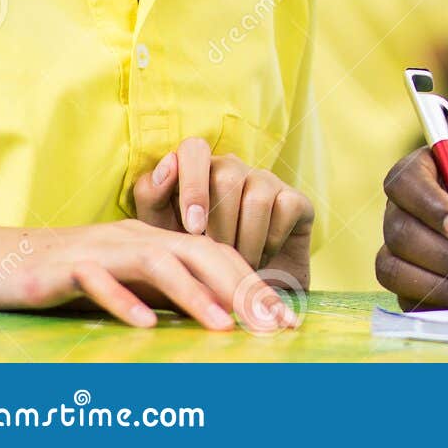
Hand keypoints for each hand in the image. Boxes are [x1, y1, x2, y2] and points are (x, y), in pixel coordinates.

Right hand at [0, 222, 297, 330]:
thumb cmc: (68, 276)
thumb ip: (168, 294)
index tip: (286, 321)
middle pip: (203, 254)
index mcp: (158, 240)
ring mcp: (102, 249)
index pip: (220, 258)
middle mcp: (138, 237)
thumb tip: (221, 319)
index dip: (257, 286)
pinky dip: (123, 301)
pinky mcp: (65, 267)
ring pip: (159, 263)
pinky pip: (98, 281)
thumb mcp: (129, 283)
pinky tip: (145, 326)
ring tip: (224, 326)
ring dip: (195, 295)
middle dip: (243, 289)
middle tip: (274, 324)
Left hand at [134, 137, 312, 289]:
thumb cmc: (192, 260)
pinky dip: (270, 241)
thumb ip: (152, 197)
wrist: (238, 297)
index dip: (193, 185)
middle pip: (227, 176)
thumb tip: (168, 162)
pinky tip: (262, 257)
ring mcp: (267, 182)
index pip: (194, 150)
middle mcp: (234, 169)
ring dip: (245, 240)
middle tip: (215, 256)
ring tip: (236, 265)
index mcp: (198, 171)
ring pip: (256, 196)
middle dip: (219, 225)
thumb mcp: (162, 234)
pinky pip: (284, 208)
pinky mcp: (296, 200)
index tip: (193, 228)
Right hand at [376, 148, 447, 308]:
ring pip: (395, 269)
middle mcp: (419, 209)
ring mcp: (417, 250)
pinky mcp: (426, 287)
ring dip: (443, 283)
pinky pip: (410, 301)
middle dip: (444, 253)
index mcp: (440, 170)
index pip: (405, 180)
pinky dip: (446, 303)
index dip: (427, 205)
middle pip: (399, 230)